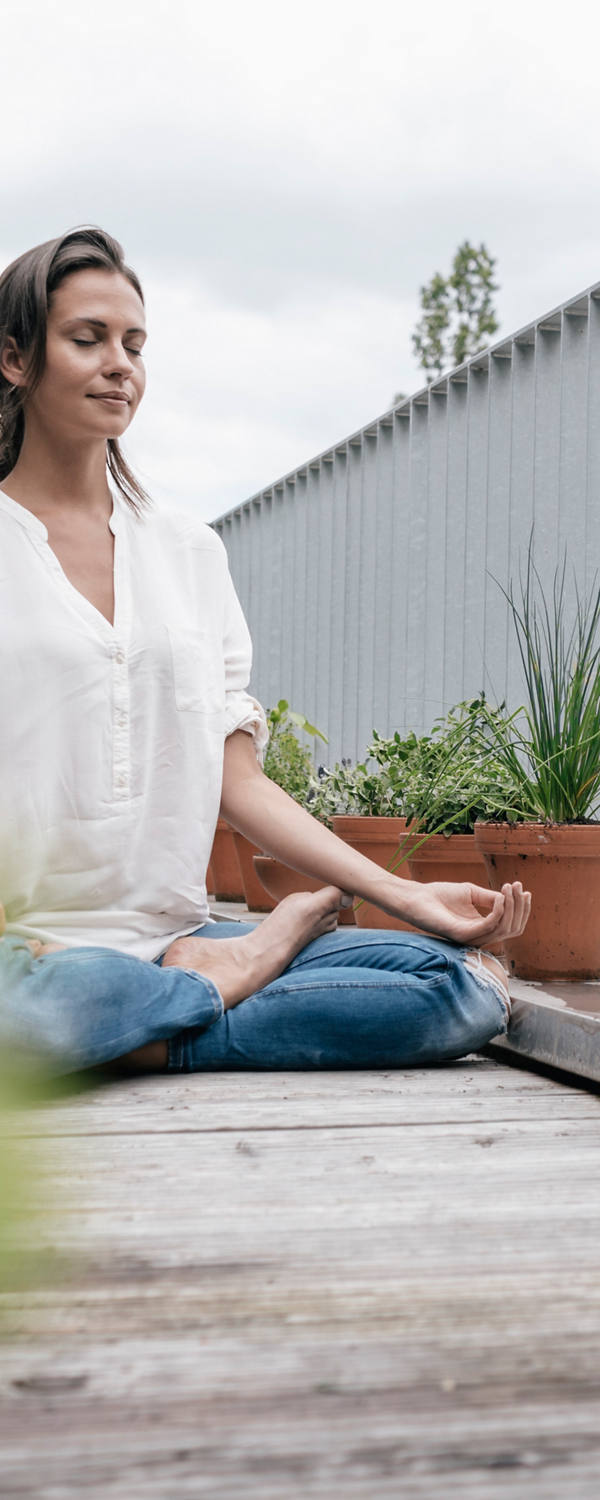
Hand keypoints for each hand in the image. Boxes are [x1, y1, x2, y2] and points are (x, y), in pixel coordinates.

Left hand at [381, 878, 530, 946]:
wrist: (417, 897)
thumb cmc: (441, 895)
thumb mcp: (472, 893)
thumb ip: (491, 898)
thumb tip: (511, 898)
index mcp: (483, 928)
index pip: (511, 926)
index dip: (522, 909)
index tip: (525, 889)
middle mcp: (480, 936)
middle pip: (512, 929)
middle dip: (520, 907)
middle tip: (519, 887)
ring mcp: (472, 938)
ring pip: (504, 929)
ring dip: (511, 906)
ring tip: (509, 888)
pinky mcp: (462, 935)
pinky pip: (489, 926)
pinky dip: (499, 911)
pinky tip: (500, 897)